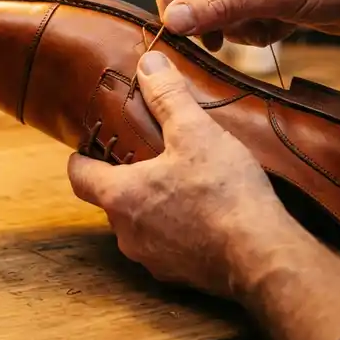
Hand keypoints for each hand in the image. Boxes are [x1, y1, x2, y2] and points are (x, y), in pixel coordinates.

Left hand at [67, 50, 294, 297]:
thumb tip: (148, 63)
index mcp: (120, 196)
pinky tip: (205, 214)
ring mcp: (152, 258)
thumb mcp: (195, 131)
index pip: (78, 175)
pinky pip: (168, 246)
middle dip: (125, 177)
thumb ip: (168, 96)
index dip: (82, 157)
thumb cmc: (223, 192)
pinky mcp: (180, 276)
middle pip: (111, 199)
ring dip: (153, 205)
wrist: (262, 256)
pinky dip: (178, 229)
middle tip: (146, 155)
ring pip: (140, 224)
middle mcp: (126, 233)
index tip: (93, 144)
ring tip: (180, 182)